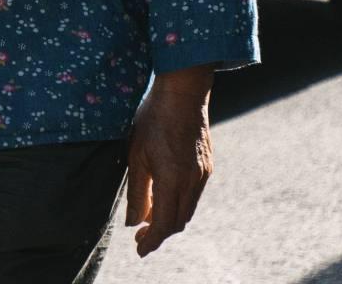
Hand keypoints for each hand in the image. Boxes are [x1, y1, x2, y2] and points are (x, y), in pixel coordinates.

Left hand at [125, 72, 213, 257]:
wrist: (183, 91)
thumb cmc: (154, 118)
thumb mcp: (137, 154)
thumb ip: (136, 191)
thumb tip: (133, 222)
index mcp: (173, 179)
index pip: (163, 224)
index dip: (151, 241)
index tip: (139, 249)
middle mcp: (192, 181)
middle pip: (178, 222)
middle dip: (159, 233)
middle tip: (140, 234)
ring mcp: (203, 173)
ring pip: (187, 210)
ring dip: (170, 218)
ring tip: (149, 216)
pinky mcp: (207, 165)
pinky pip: (194, 195)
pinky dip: (179, 203)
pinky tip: (165, 195)